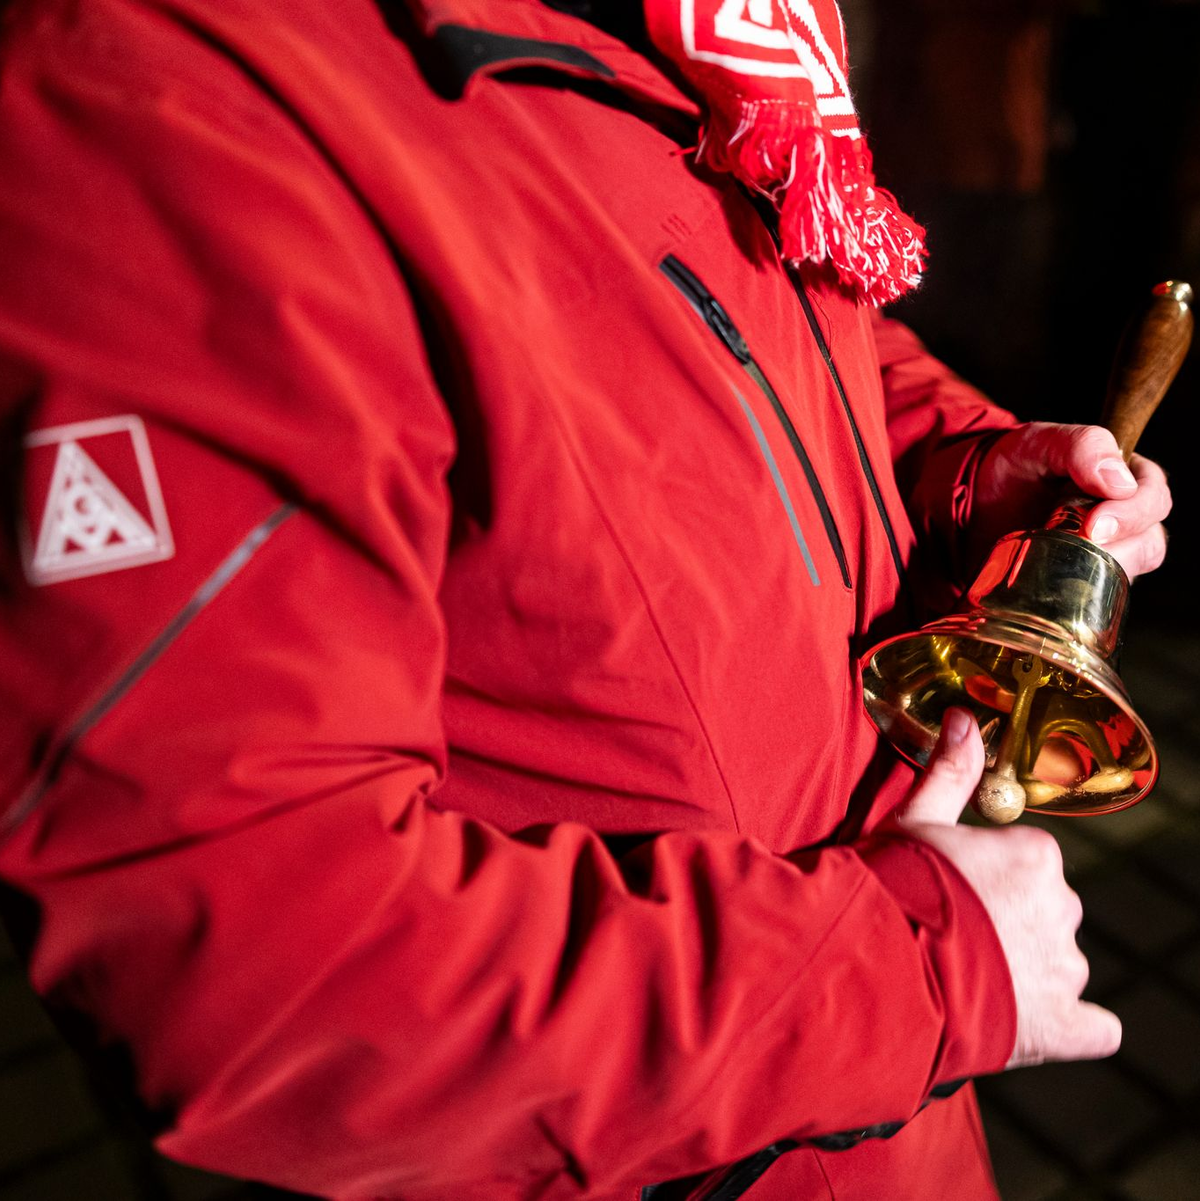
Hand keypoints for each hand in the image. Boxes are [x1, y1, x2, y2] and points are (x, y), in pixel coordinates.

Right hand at [892, 707, 1121, 1068]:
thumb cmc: (895, 887)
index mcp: (1036, 856)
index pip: (1028, 863)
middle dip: (1010, 921)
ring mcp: (1066, 969)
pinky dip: (1072, 1025)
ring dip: (1026, 970)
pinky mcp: (1064, 1025)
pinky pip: (1096, 1028)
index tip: (952, 888)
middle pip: (1047, 910)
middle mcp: (1063, 907)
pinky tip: (1032, 1020)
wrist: (882, 964)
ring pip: (1060, 964)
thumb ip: (950, 773)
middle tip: (956, 932)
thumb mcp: (914, 820)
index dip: (988, 876)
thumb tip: (964, 719)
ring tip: (967, 976)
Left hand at [970, 422, 1170, 580]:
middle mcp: (1126, 516)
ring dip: (1100, 568)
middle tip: (1078, 541)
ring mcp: (1107, 550)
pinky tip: (1052, 577)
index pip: (1153, 496)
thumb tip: (1121, 483)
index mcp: (1127, 476)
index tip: (1095, 524)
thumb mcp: (1040, 442)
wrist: (972, 503)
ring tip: (1058, 556)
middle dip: (1118, 546)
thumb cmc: (1014, 466)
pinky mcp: (1085, 576)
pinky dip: (1081, 587)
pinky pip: (1099, 591)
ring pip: (1128, 571)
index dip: (1134, 512)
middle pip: (1149, 539)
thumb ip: (1082, 446)